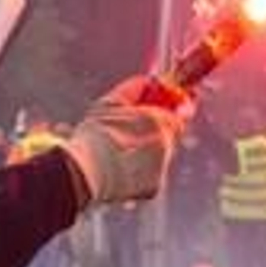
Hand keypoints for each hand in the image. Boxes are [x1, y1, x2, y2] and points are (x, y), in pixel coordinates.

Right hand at [61, 77, 184, 204]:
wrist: (85, 171)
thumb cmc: (95, 135)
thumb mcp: (110, 103)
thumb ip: (135, 88)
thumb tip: (150, 79)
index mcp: (158, 120)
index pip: (180, 112)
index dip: (173, 109)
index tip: (168, 108)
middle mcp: (166, 143)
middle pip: (170, 135)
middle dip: (156, 132)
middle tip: (131, 133)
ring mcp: (162, 166)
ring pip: (159, 155)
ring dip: (145, 152)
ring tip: (118, 153)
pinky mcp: (155, 187)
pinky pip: (151, 176)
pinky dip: (140, 173)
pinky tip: (119, 170)